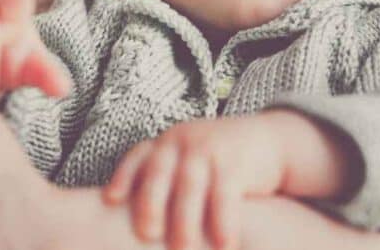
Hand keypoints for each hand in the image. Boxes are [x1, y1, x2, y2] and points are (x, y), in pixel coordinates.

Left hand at [101, 113, 287, 249]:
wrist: (270, 140)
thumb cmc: (219, 161)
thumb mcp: (188, 159)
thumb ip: (165, 180)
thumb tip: (130, 222)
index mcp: (168, 143)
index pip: (139, 156)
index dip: (124, 176)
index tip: (110, 199)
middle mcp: (185, 142)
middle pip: (160, 172)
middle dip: (150, 202)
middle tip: (146, 234)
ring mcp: (210, 150)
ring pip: (190, 185)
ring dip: (184, 219)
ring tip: (181, 249)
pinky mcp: (237, 163)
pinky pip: (226, 194)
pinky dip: (223, 220)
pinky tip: (224, 245)